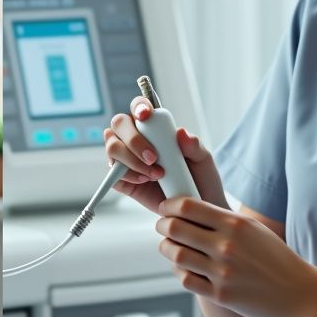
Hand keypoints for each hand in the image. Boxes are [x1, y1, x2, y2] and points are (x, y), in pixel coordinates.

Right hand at [103, 95, 226, 213]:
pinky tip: (144, 181)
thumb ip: (194, 145)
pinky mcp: (122, 180)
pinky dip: (128, 176)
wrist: (195, 209)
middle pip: (118, 124)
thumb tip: (181, 132)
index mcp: (155, 128)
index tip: (146, 115)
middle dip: (133, 139)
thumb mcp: (203, 160)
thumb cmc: (200, 179)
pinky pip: (113, 174)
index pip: (139, 108)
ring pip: (112, 148)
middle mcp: (136, 139)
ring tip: (156, 174)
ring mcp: (126, 160)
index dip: (138, 106)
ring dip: (132, 160)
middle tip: (153, 157)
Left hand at [155, 196, 316, 316]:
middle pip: (176, 228)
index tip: (166, 208)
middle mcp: (227, 246)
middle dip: (163, 225)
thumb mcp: (253, 229)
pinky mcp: (221, 295)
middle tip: (163, 226)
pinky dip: (180, 271)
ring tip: (171, 247)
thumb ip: (222, 218)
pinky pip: (186, 279)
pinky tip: (185, 268)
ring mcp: (223, 272)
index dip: (169, 206)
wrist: (299, 293)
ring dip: (167, 249)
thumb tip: (187, 209)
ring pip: (176, 255)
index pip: (187, 207)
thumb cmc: (275, 258)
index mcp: (235, 224)